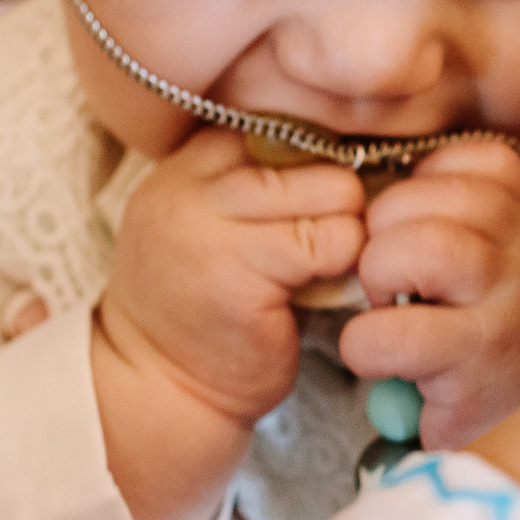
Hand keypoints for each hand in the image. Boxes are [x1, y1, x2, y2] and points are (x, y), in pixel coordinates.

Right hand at [94, 129, 364, 519]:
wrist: (161, 392)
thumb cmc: (201, 312)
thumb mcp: (214, 228)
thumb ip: (262, 188)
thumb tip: (359, 158)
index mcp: (187, 165)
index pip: (287, 127)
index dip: (319, 164)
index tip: (319, 206)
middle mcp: (192, 184)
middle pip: (317, 154)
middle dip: (338, 200)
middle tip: (326, 245)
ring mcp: (213, 223)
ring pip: (335, 194)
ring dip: (347, 235)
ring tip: (321, 270)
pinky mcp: (244, 268)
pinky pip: (334, 243)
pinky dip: (345, 267)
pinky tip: (320, 293)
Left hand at [338, 140, 519, 449]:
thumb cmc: (509, 361)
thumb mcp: (506, 278)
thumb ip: (465, 227)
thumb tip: (375, 198)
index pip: (466, 158)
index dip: (417, 194)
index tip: (415, 239)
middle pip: (418, 196)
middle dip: (380, 240)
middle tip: (394, 290)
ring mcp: (513, 301)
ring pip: (407, 247)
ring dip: (375, 284)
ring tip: (392, 318)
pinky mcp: (480, 362)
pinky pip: (384, 333)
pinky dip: (365, 348)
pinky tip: (388, 368)